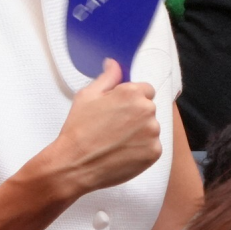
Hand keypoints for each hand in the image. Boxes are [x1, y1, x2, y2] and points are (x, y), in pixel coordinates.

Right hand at [48, 59, 161, 196]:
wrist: (76, 164)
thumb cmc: (79, 130)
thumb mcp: (87, 95)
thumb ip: (107, 77)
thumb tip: (114, 64)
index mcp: (132, 93)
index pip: (145, 89)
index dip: (131, 99)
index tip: (120, 108)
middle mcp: (146, 110)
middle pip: (148, 108)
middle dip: (135, 114)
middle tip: (114, 125)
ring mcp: (152, 133)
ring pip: (151, 128)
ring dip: (139, 132)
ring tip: (116, 140)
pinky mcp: (154, 153)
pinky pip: (152, 146)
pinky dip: (140, 149)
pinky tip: (122, 151)